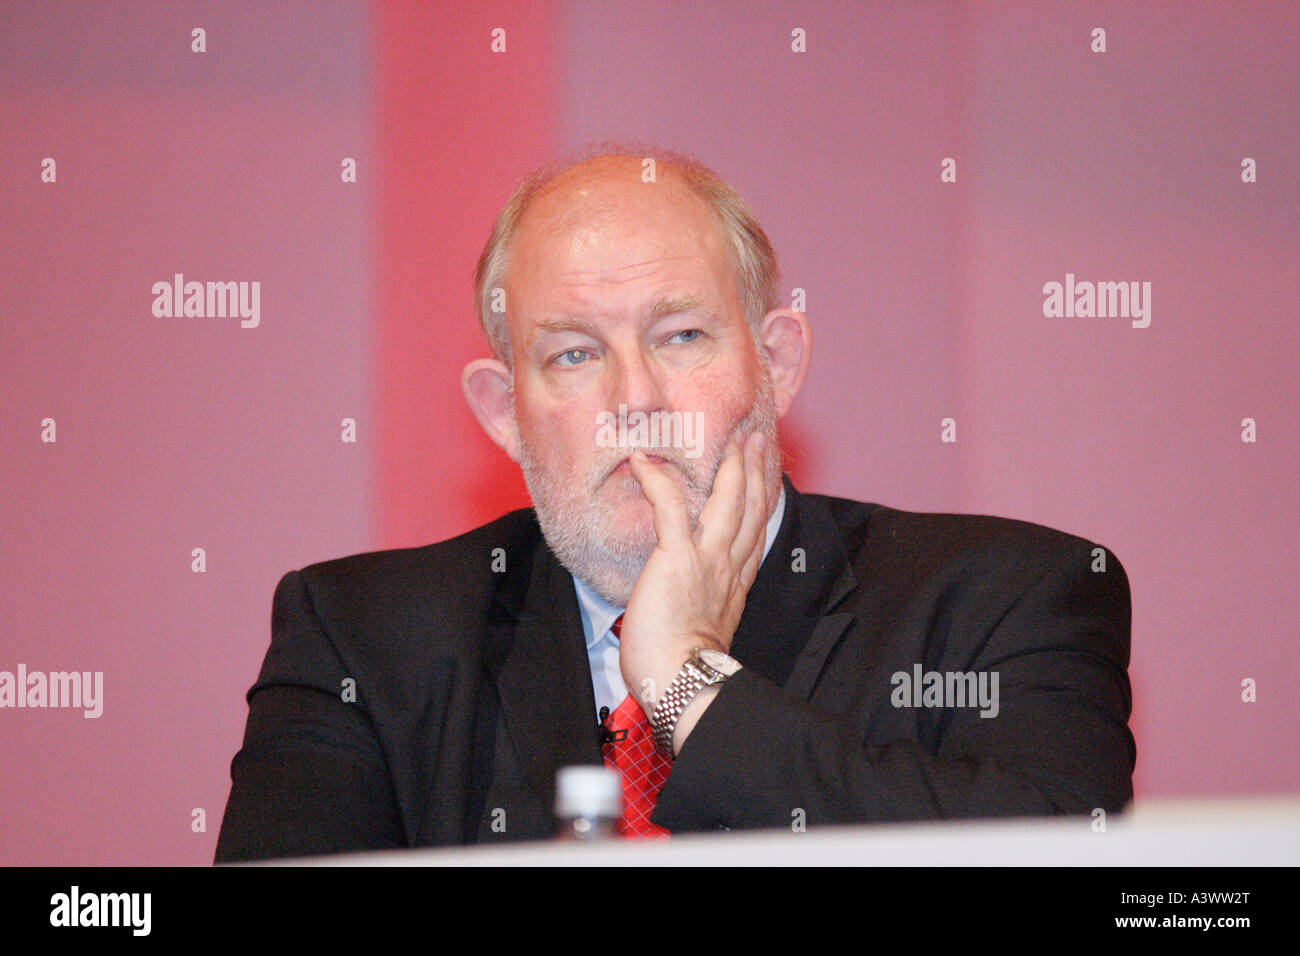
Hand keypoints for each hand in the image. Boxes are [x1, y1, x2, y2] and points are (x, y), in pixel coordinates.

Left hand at [618, 429, 769, 717]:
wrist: (680, 679)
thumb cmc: (681, 665)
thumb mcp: (705, 629)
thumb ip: (703, 605)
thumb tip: (690, 600)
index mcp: (735, 582)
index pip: (754, 531)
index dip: (762, 499)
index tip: (764, 473)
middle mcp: (728, 566)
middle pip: (750, 508)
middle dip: (756, 470)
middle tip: (758, 439)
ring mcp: (706, 559)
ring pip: (728, 501)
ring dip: (732, 466)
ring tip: (734, 439)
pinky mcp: (678, 557)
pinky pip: (670, 507)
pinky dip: (658, 481)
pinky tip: (645, 461)